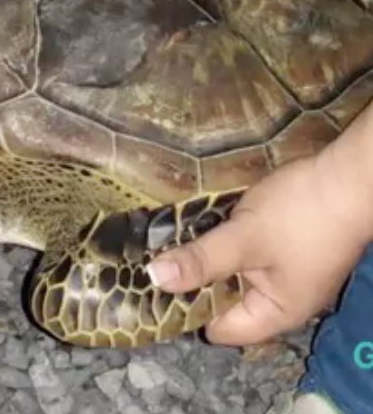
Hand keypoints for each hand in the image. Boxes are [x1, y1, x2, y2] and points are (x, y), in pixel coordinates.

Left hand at [146, 149, 372, 345]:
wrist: (351, 176)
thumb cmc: (301, 214)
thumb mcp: (243, 238)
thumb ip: (200, 261)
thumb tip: (154, 279)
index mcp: (275, 313)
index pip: (220, 328)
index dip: (187, 311)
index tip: (154, 288)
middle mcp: (282, 301)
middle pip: (225, 302)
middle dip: (193, 281)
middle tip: (155, 260)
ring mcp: (286, 274)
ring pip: (232, 274)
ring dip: (207, 258)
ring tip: (170, 242)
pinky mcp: (286, 248)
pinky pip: (245, 254)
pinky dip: (225, 243)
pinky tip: (201, 226)